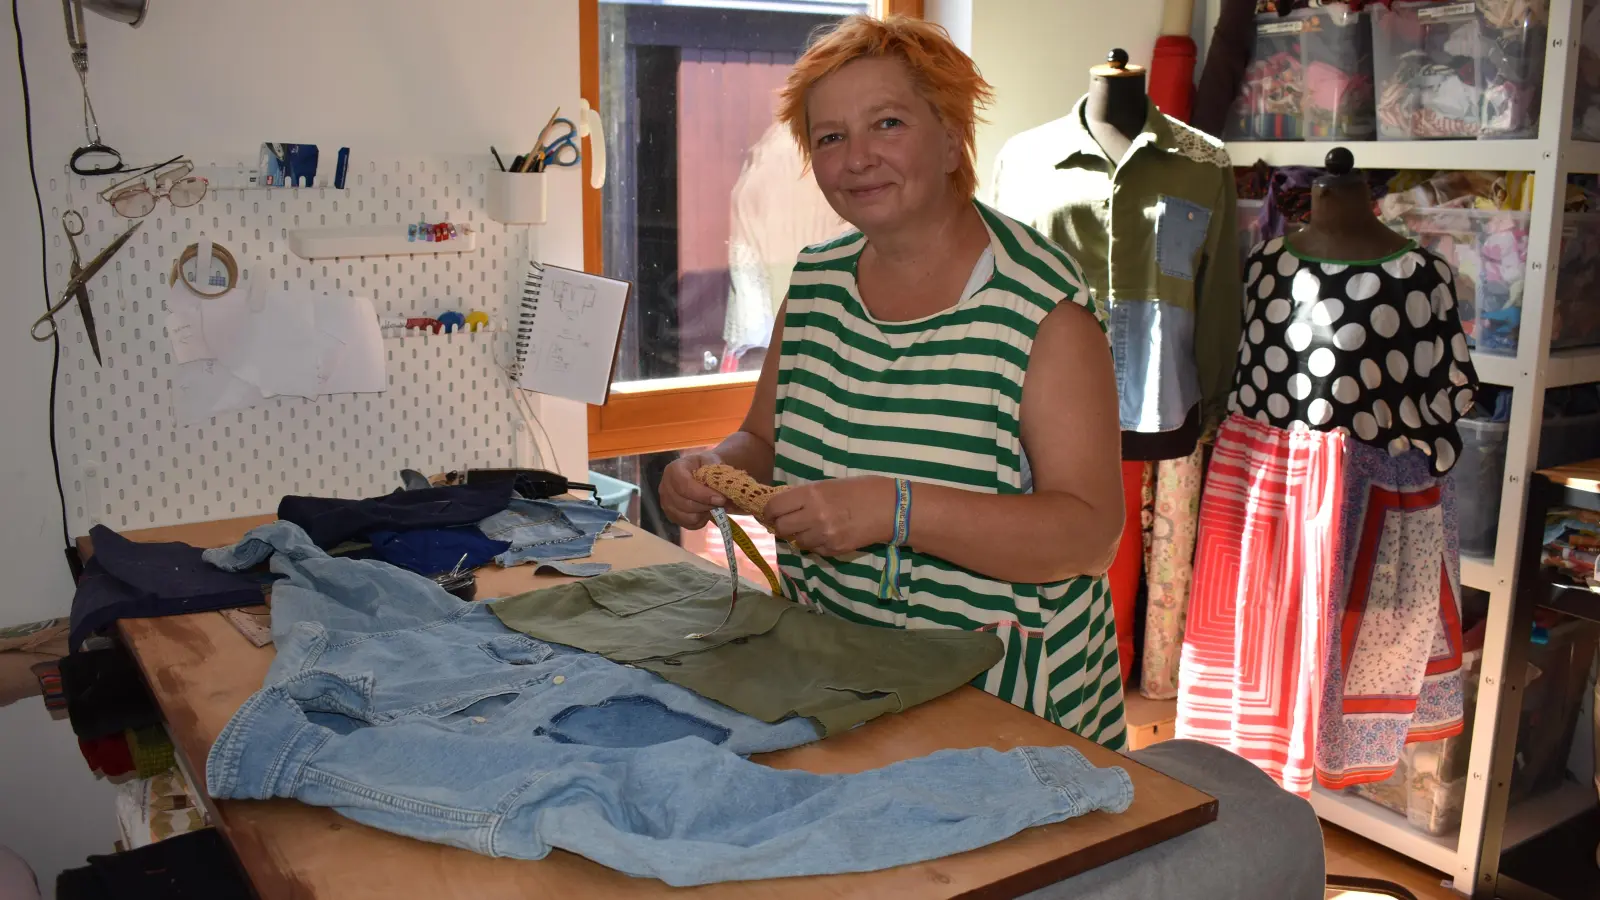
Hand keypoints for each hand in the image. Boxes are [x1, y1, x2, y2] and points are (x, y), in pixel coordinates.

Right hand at [659, 451, 728, 529]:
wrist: (697, 471)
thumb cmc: (703, 465)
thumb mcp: (710, 460)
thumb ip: (716, 471)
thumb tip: (722, 489)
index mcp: (673, 470)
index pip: (684, 486)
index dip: (703, 495)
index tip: (721, 499)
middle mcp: (665, 487)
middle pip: (686, 504)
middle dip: (707, 505)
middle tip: (722, 502)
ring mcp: (666, 504)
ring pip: (688, 517)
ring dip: (705, 513)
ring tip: (713, 505)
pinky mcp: (671, 516)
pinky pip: (688, 525)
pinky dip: (701, 521)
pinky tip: (705, 511)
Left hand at [763, 476, 895, 557]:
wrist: (891, 509)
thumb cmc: (862, 489)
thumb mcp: (830, 485)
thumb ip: (807, 495)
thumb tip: (785, 505)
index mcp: (812, 494)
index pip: (775, 507)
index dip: (768, 511)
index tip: (770, 512)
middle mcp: (814, 515)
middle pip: (781, 527)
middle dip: (780, 525)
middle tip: (786, 522)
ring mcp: (824, 535)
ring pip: (796, 542)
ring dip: (798, 536)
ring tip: (810, 527)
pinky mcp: (834, 550)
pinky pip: (814, 550)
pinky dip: (815, 544)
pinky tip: (826, 534)